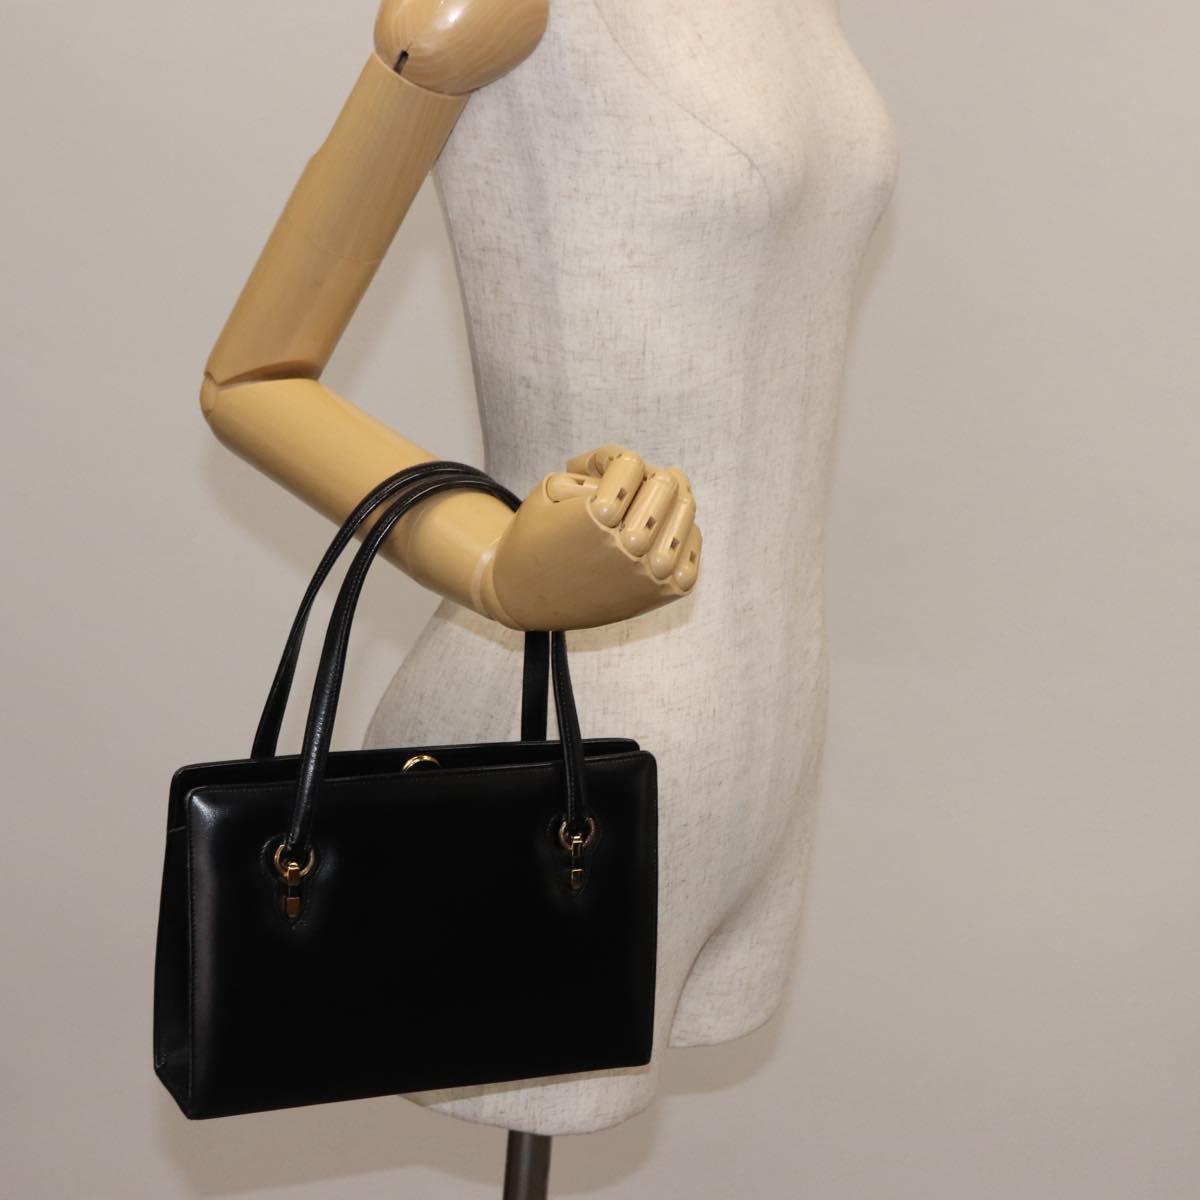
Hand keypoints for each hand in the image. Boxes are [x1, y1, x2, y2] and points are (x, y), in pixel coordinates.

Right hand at [480, 443, 701, 630]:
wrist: (527, 596)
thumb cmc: (539, 533)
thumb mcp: (554, 484)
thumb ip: (605, 463)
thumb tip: (662, 474)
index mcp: (598, 516)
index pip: (632, 463)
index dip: (607, 462)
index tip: (585, 476)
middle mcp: (629, 546)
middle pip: (667, 483)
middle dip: (643, 480)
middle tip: (620, 495)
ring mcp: (651, 571)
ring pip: (686, 509)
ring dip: (664, 503)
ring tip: (638, 513)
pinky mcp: (665, 591)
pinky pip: (693, 542)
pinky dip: (679, 532)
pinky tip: (655, 536)